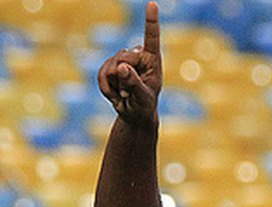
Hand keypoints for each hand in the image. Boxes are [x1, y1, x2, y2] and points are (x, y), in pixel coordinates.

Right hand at [97, 1, 161, 123]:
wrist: (134, 113)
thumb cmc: (144, 105)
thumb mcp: (142, 98)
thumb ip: (133, 83)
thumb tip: (122, 67)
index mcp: (152, 60)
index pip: (151, 38)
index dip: (151, 21)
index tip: (152, 4)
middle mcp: (138, 56)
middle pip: (122, 58)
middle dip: (121, 77)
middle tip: (127, 93)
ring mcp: (123, 60)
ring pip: (110, 66)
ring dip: (114, 84)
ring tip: (124, 94)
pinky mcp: (110, 66)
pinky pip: (101, 73)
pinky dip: (105, 87)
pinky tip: (115, 94)